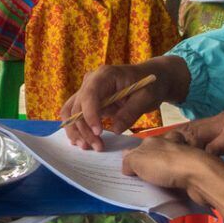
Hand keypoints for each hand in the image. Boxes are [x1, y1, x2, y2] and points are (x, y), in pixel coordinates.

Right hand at [59, 58, 188, 147]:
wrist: (151, 79)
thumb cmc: (150, 85)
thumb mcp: (146, 97)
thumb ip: (130, 112)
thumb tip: (115, 130)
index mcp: (104, 75)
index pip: (89, 94)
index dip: (90, 114)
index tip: (98, 132)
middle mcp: (91, 81)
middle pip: (77, 106)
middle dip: (84, 129)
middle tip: (97, 147)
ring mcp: (87, 91)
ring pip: (71, 112)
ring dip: (76, 131)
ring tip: (87, 147)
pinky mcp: (89, 103)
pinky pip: (76, 116)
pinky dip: (77, 129)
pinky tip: (82, 142)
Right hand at [123, 136, 222, 197]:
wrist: (197, 176)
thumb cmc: (164, 164)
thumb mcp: (137, 160)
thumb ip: (128, 161)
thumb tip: (126, 165)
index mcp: (154, 140)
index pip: (139, 148)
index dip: (134, 159)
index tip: (129, 172)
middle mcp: (169, 146)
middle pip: (154, 158)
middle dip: (148, 170)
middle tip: (139, 184)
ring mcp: (182, 160)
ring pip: (166, 170)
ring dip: (161, 179)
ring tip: (151, 192)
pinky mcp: (191, 174)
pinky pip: (177, 181)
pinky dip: (172, 187)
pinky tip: (167, 195)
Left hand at [170, 86, 223, 175]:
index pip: (200, 131)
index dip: (186, 143)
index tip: (173, 156)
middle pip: (192, 130)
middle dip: (177, 145)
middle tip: (162, 160)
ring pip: (199, 135)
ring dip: (186, 149)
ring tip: (170, 163)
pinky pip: (216, 145)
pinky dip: (206, 156)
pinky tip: (196, 167)